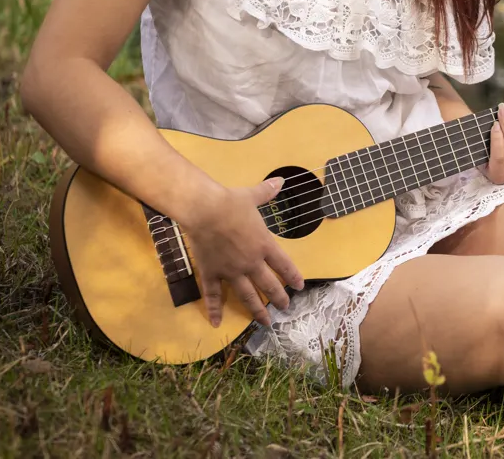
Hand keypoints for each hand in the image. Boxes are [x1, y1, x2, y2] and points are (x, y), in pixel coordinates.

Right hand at [179, 177, 304, 327]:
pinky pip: (214, 295)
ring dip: (257, 311)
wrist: (204, 210)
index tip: (299, 287)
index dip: (293, 277)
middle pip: (269, 286)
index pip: (284, 265)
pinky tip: (217, 323)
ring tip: (266, 322)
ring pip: (247, 296)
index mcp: (264, 245)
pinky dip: (215, 310)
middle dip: (279, 298)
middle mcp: (251, 262)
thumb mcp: (252, 196)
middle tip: (285, 308)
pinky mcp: (212, 273)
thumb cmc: (231, 202)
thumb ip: (267, 192)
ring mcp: (231, 271)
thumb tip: (280, 180)